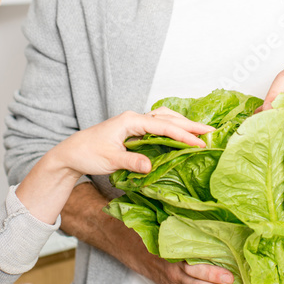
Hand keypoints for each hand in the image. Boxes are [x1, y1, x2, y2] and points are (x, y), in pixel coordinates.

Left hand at [51, 108, 213, 178]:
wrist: (72, 153)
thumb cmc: (87, 154)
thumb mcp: (109, 160)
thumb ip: (131, 161)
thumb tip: (151, 165)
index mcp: (130, 121)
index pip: (163, 126)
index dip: (183, 135)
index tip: (199, 142)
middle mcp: (135, 118)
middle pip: (168, 118)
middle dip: (190, 124)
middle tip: (212, 131)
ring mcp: (135, 123)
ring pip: (165, 118)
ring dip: (183, 124)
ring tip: (202, 130)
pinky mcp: (134, 131)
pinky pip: (158, 125)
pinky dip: (173, 127)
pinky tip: (183, 134)